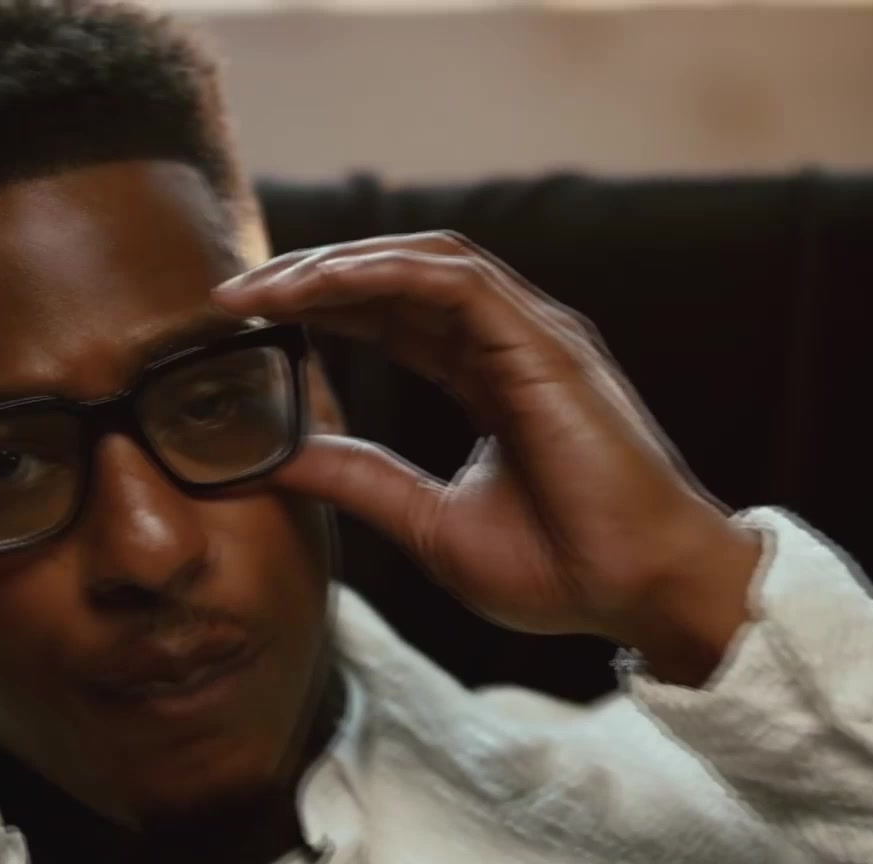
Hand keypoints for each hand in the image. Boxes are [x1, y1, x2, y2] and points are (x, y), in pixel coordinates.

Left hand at [213, 232, 762, 685]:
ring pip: (423, 263)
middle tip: (233, 295)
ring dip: (338, 265)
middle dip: (314, 276)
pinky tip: (322, 286)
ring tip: (265, 288)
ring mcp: (532, 336)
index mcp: (488, 379)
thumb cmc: (559, 568)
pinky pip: (454, 281)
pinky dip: (384, 273)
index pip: (394, 317)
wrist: (639, 592)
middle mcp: (510, 343)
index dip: (322, 308)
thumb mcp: (427, 523)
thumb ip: (360, 481)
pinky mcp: (546, 342)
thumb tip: (277, 464)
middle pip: (398, 277)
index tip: (246, 322)